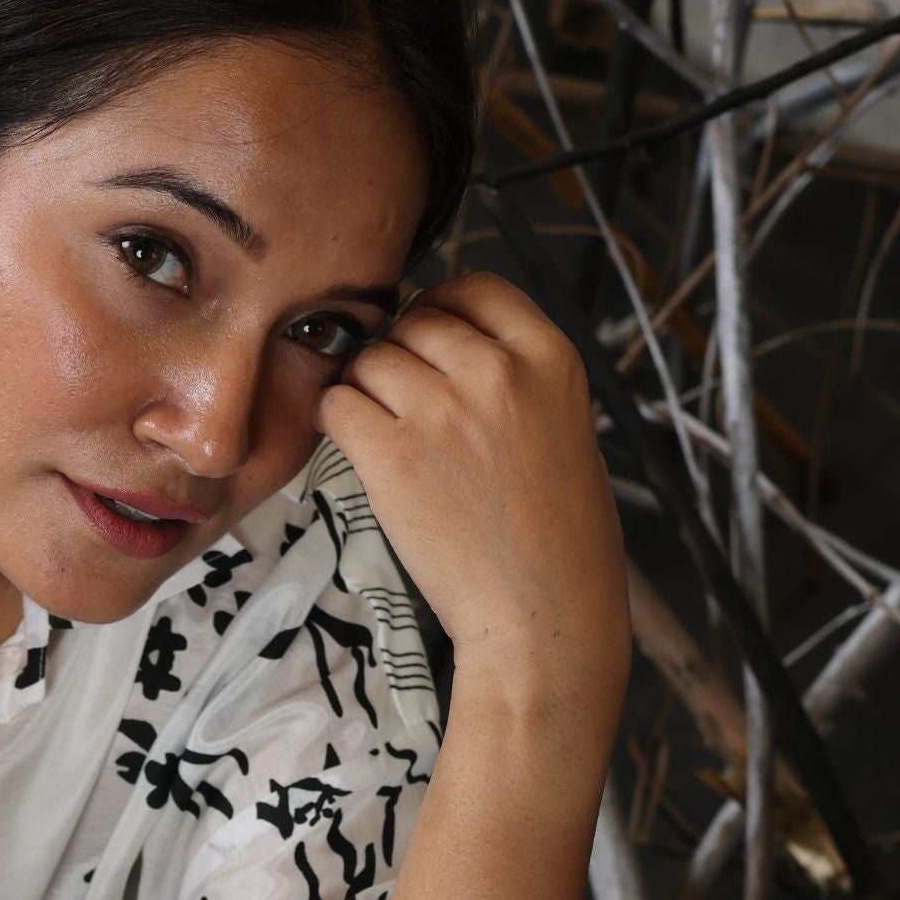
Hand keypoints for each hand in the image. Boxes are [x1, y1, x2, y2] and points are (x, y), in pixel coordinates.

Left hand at [315, 270, 630, 725]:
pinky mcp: (392, 454)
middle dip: (397, 358)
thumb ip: (512, 376)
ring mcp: (441, 410)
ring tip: (390, 440)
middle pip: (412, 322)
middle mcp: (496, 371)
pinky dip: (337, 425)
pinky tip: (363, 456)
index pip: (473, 288)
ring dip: (365, 393)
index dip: (439, 310)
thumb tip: (441, 338)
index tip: (428, 342)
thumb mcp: (562, 426)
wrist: (543, 611)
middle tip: (403, 408)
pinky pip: (337, 405)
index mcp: (550, 357)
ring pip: (368, 361)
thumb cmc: (555, 535)